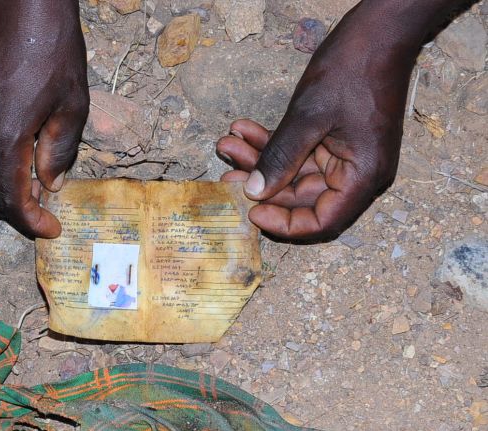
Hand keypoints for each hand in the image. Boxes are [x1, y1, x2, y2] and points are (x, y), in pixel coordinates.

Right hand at [0, 0, 88, 238]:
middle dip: (7, 211)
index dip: (32, 223)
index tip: (50, 229)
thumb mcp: (72, 104)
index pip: (11, 201)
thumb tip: (49, 183)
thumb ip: (60, 150)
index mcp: (5, 138)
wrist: (25, 5)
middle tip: (34, 203)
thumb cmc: (53, 48)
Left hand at [216, 3, 418, 241]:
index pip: (322, 222)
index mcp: (363, 176)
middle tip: (226, 176)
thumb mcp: (310, 116)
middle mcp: (356, 173)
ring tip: (227, 144)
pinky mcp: (333, 140)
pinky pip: (298, 152)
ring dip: (260, 160)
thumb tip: (254, 193)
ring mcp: (345, 156)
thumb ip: (281, 157)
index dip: (285, 224)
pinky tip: (243, 130)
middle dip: (262, 186)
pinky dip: (272, 144)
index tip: (251, 211)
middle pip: (302, 199)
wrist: (379, 30)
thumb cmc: (354, 69)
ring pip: (294, 174)